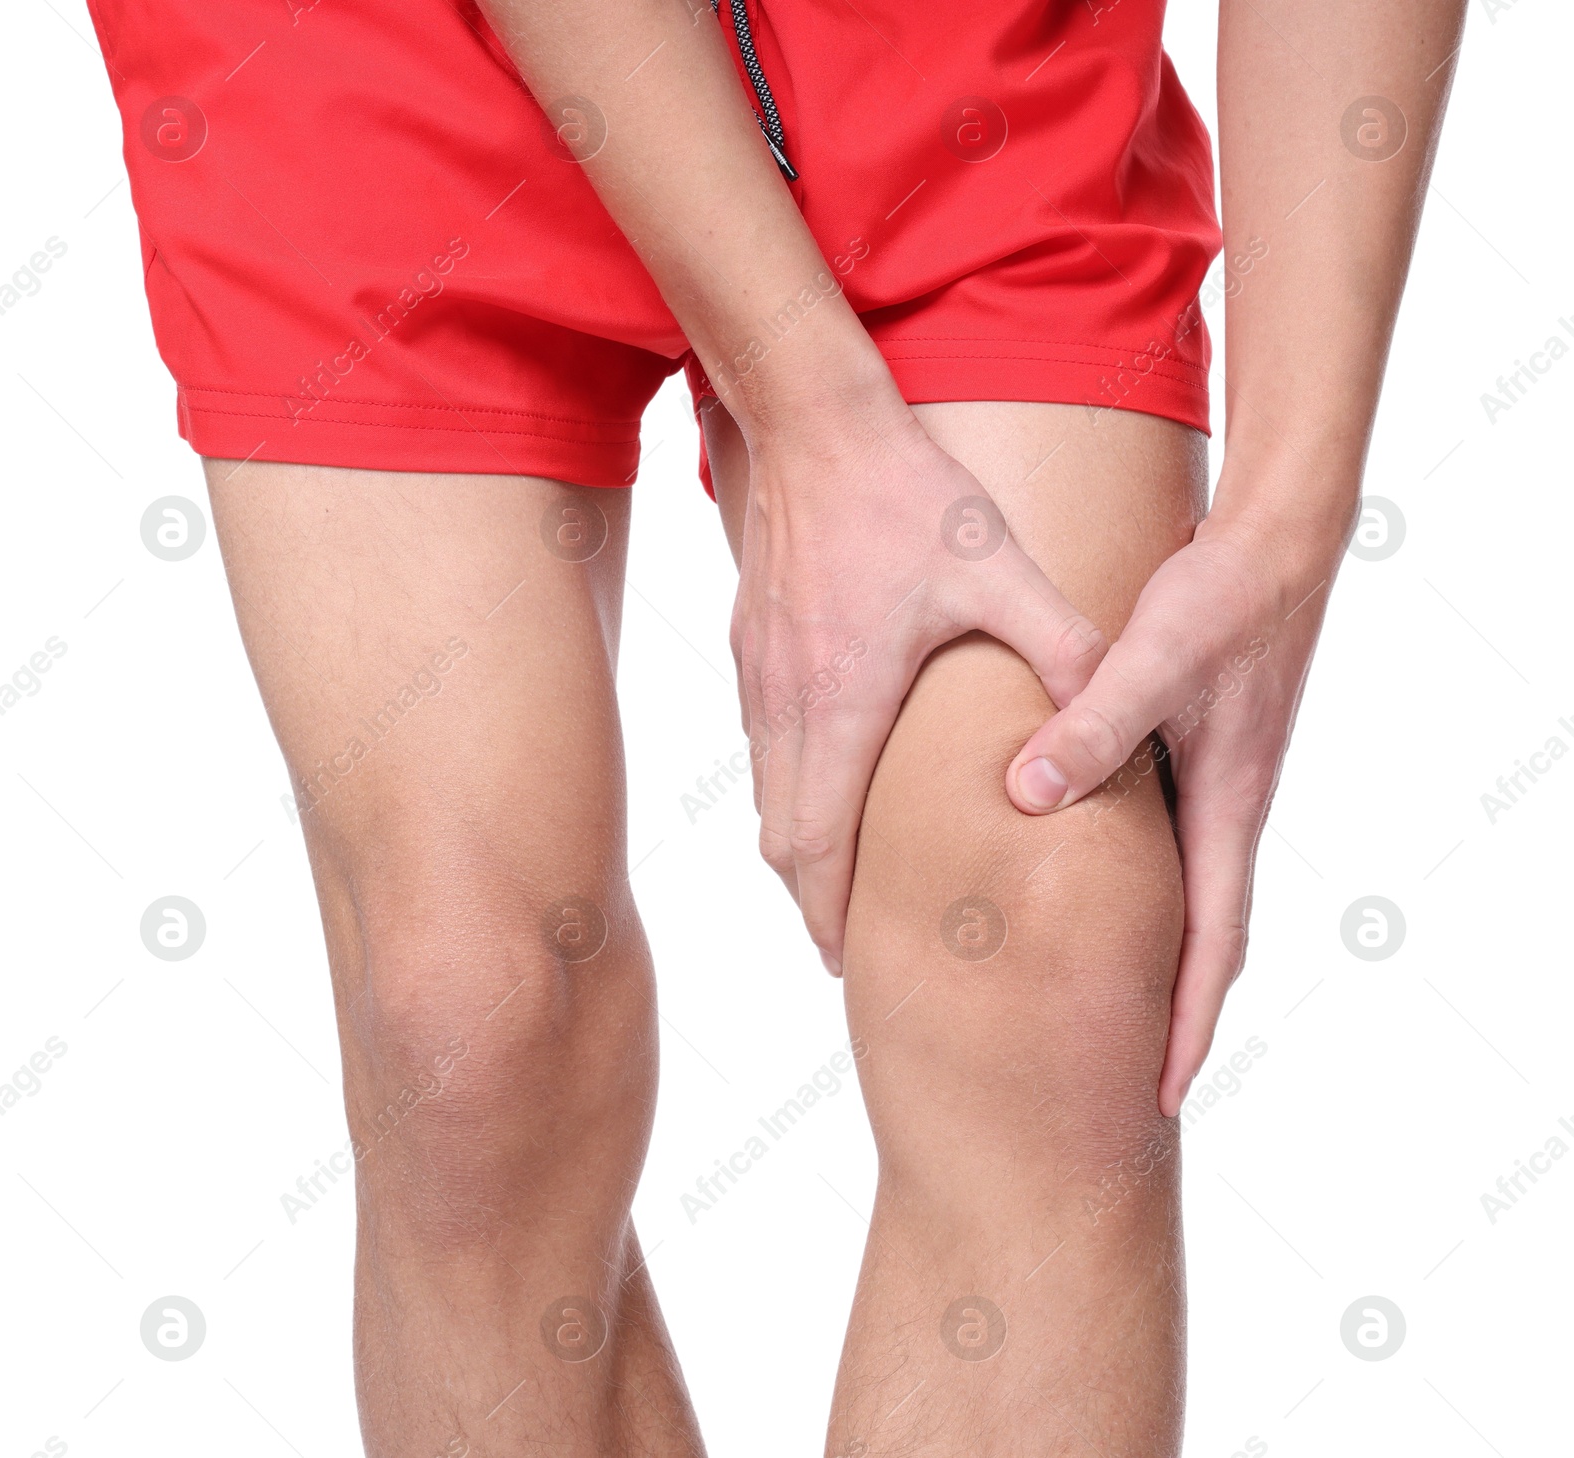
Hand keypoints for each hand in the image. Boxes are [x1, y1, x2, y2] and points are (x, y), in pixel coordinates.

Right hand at [732, 397, 1104, 972]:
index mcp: (842, 705)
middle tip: (848, 939)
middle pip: (779, 837)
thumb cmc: (905, 497)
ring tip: (838, 874)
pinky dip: (786, 785)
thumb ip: (1061, 645)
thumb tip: (1113, 712)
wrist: (814, 423)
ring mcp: (760, 674)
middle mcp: (786, 703)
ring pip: (764, 792)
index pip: (819, 846)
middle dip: (810, 897)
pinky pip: (760, 741)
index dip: (830, 913)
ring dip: (797, 843)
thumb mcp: (998, 569)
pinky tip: (825, 775)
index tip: (848, 961)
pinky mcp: (752, 643)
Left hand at [1003, 490, 1345, 1115]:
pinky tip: (1085, 886)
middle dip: (1171, 1014)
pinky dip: (1133, 885)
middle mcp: (1222, 810)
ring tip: (1103, 1007)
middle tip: (1126, 1081)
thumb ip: (1093, 725)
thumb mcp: (1155, 657)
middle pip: (1200, 938)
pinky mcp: (1190, 752)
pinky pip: (1161, 843)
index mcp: (1226, 808)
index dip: (1188, 1025)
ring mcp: (1209, 785)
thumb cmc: (1224, 597)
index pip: (1212, 946)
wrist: (1276, 540)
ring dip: (1152, 956)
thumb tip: (1024, 797)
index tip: (1162, 1098)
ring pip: (1179, 893)